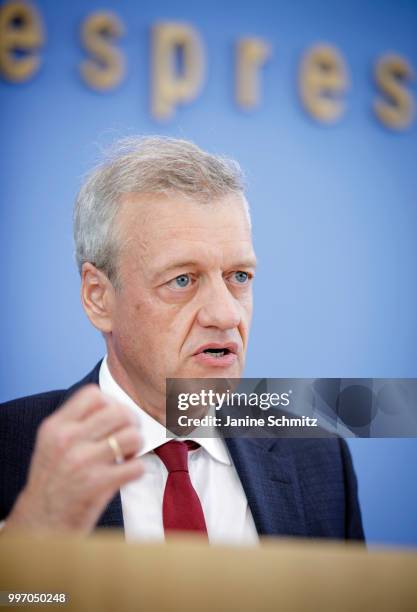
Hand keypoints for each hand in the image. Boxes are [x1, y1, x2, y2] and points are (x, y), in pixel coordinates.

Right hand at [4, 384, 143, 533]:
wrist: (40, 524)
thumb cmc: (52, 482)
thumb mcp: (52, 444)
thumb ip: (76, 423)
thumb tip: (114, 406)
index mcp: (56, 426)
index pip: (93, 394)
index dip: (111, 403)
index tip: (113, 420)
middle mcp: (68, 440)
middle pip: (119, 412)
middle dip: (131, 423)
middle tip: (127, 437)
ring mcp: (83, 461)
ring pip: (132, 436)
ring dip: (136, 445)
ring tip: (127, 455)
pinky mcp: (97, 484)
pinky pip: (136, 466)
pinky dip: (137, 470)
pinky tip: (125, 474)